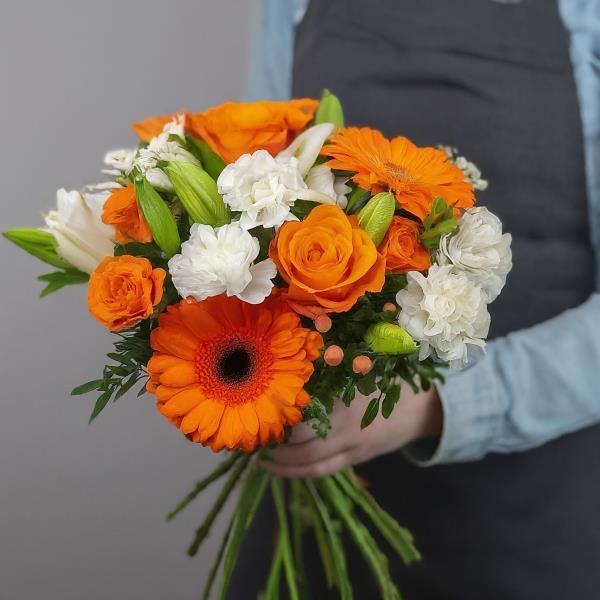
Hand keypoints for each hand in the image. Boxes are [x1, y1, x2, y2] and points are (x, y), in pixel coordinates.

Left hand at [263, 384, 442, 477]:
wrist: (422, 409)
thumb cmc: (387, 380)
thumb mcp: (361, 369)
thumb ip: (331, 371)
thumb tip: (291, 366)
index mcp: (346, 402)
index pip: (305, 416)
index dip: (281, 418)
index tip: (261, 412)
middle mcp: (347, 430)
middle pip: (304, 447)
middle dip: (277, 448)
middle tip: (254, 441)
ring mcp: (352, 449)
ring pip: (312, 465)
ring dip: (284, 466)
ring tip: (262, 460)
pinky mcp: (355, 460)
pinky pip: (323, 471)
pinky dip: (300, 473)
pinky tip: (282, 468)